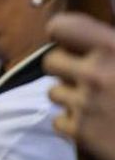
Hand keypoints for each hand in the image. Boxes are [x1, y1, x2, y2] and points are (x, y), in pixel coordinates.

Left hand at [46, 13, 114, 159]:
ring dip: (71, 98)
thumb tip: (96, 41)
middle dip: (66, 69)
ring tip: (98, 103)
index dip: (61, 33)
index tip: (70, 43)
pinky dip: (74, 125)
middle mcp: (96, 74)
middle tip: (87, 78)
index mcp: (113, 49)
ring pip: (54, 93)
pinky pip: (58, 121)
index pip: (62, 27)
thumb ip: (112, 46)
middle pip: (51, 61)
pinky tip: (97, 125)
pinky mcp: (81, 133)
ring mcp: (86, 104)